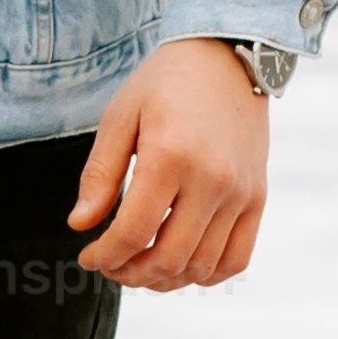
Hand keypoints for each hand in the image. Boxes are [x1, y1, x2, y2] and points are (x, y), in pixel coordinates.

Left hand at [65, 40, 269, 292]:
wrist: (227, 58)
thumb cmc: (164, 85)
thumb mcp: (119, 116)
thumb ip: (98, 174)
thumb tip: (80, 225)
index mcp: (169, 156)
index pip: (133, 232)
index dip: (105, 256)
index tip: (88, 257)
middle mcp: (211, 179)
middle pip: (168, 257)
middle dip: (130, 273)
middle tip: (111, 266)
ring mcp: (240, 192)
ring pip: (202, 267)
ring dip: (165, 280)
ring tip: (140, 268)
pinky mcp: (257, 197)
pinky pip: (236, 259)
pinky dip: (206, 275)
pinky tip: (181, 266)